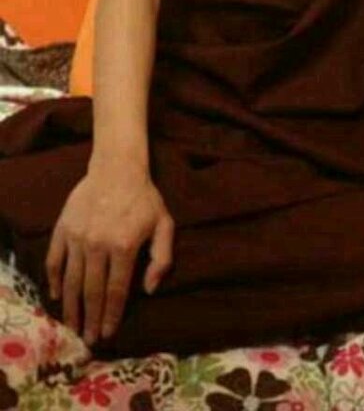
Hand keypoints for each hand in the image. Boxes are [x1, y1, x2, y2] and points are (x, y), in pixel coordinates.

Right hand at [45, 162, 173, 345]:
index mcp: (125, 246)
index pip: (116, 291)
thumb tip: (149, 290)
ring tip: (72, 327)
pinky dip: (53, 281)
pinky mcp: (63, 229)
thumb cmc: (144, 198)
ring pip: (70, 281)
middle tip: (88, 340)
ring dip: (71, 307)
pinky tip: (55, 296)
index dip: (112, 315)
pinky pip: (54, 261)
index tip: (108, 333)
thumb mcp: (165, 225)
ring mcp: (77, 238)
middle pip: (92, 291)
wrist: (117, 168)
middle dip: (90, 319)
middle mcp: (98, 245)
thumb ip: (162, 259)